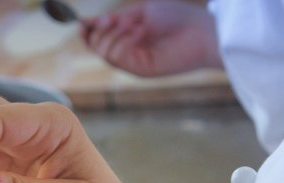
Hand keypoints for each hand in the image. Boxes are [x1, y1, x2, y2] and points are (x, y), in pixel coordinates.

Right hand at [80, 0, 222, 75]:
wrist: (201, 32)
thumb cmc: (177, 18)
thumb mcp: (141, 12)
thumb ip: (116, 18)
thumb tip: (88, 21)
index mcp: (127, 36)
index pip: (98, 38)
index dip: (87, 31)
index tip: (82, 23)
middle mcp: (127, 51)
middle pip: (96, 46)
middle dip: (100, 31)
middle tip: (115, 20)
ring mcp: (132, 62)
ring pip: (103, 52)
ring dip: (112, 35)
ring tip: (132, 25)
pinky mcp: (138, 70)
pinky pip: (116, 57)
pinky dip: (122, 42)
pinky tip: (139, 32)